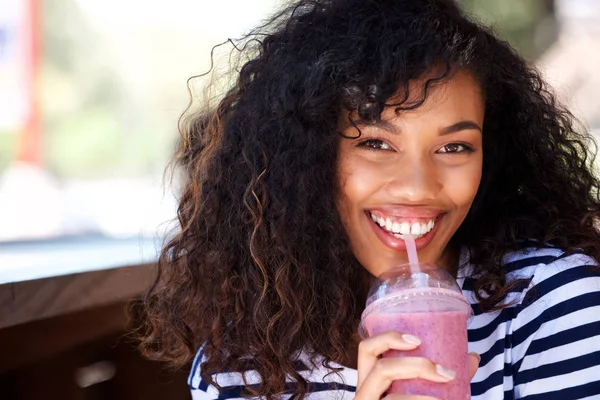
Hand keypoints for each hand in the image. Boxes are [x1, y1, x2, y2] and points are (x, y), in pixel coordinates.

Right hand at [354, 331, 479, 399]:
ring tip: (448, 397)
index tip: (418, 340)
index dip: (387, 338)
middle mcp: (363, 395)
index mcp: (370, 380)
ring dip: (424, 398)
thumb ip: (441, 378)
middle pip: (380, 368)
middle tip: (446, 373)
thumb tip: (471, 357)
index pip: (366, 349)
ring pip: (393, 398)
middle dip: (416, 366)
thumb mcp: (420, 393)